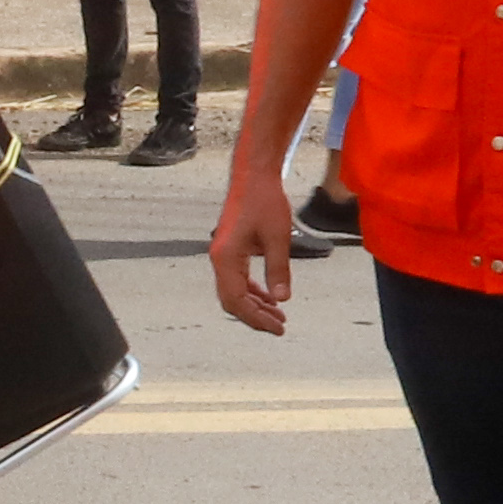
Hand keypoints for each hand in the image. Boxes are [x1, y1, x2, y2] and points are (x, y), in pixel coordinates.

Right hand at [208, 160, 299, 334]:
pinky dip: (253, 291)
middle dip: (255, 316)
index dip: (257, 318)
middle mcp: (220, 259)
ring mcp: (223, 255)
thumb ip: (278, 270)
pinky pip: (238, 279)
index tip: (278, 327)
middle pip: (232, 301)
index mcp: (226, 258)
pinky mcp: (230, 249)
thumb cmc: (264, 201)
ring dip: (255, 305)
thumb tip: (282, 298)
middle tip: (280, 326)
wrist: (254, 176)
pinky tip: (269, 296)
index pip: (237, 300)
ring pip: (235, 291)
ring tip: (278, 315)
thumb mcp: (277, 238)